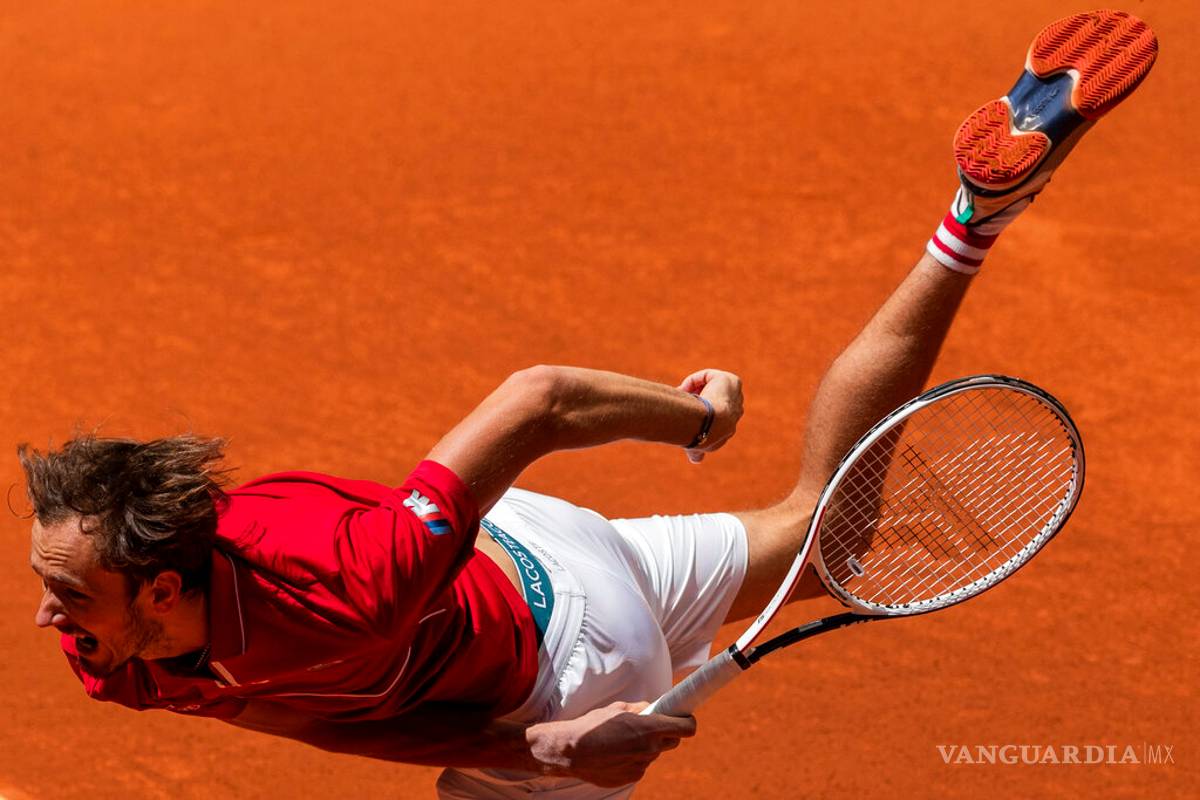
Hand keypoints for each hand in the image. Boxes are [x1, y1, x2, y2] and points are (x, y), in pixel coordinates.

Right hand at [526, 701, 696, 786]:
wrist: (571, 752)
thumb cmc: (593, 726)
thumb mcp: (618, 709)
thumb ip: (641, 709)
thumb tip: (654, 708)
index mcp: (650, 729)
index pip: (686, 728)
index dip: (687, 722)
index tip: (684, 717)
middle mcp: (650, 749)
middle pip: (673, 742)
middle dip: (667, 733)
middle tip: (651, 727)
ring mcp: (641, 765)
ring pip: (653, 754)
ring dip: (646, 747)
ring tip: (623, 740)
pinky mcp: (632, 777)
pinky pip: (640, 765)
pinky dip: (633, 759)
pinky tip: (616, 753)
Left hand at [678, 368, 742, 462]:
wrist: (708, 423)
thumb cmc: (701, 435)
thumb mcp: (696, 447)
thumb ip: (696, 452)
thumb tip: (696, 460)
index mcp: (728, 428)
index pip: (714, 418)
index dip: (700, 414)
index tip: (686, 416)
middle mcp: (736, 412)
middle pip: (713, 400)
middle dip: (698, 400)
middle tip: (683, 402)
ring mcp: (736, 395)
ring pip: (710, 387)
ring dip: (695, 390)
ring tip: (682, 395)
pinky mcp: (731, 381)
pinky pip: (708, 376)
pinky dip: (695, 380)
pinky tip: (685, 388)